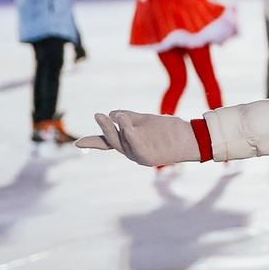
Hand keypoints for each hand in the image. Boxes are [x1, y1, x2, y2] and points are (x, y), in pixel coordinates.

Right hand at [77, 110, 201, 165]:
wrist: (193, 140)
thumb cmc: (171, 130)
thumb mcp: (146, 121)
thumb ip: (129, 117)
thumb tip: (113, 113)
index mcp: (131, 146)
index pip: (108, 143)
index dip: (92, 142)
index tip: (75, 143)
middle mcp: (133, 153)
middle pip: (113, 142)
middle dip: (104, 130)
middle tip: (97, 115)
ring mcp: (140, 156)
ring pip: (121, 142)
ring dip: (113, 128)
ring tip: (110, 114)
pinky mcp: (148, 155)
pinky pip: (132, 141)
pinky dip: (126, 129)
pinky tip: (122, 118)